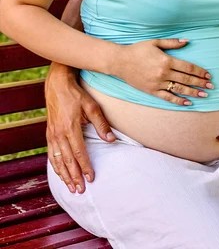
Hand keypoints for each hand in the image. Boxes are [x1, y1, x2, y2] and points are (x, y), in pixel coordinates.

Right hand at [46, 62, 114, 193]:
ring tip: (71, 188)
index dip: (85, 166)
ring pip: (57, 160)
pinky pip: (51, 154)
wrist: (57, 85)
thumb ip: (102, 124)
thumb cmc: (77, 94)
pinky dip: (55, 166)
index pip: (79, 152)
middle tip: (81, 190)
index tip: (92, 178)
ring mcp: (52, 134)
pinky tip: (60, 174)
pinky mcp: (48, 134)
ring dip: (64, 175)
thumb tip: (112, 140)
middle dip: (74, 177)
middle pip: (67, 160)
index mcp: (70, 127)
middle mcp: (59, 133)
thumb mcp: (92, 106)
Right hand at [115, 38, 212, 105]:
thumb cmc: (138, 50)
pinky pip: (167, 97)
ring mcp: (157, 83)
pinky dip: (178, 101)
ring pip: (179, 89)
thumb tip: (187, 41)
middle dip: (200, 83)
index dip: (199, 71)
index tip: (208, 74)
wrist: (120, 62)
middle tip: (211, 86)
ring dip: (193, 92)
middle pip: (186, 79)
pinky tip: (188, 103)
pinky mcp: (152, 91)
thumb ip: (172, 43)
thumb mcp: (155, 42)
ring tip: (204, 95)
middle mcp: (163, 73)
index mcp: (166, 60)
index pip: (187, 67)